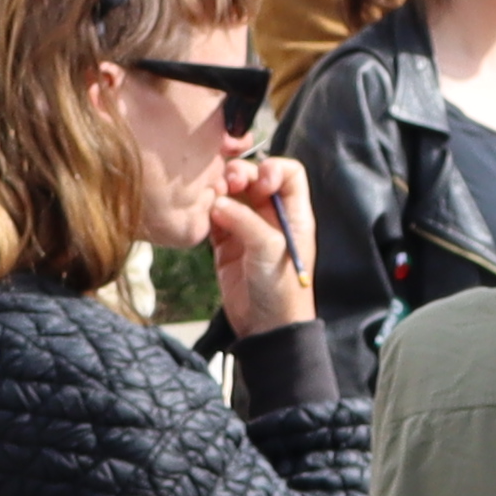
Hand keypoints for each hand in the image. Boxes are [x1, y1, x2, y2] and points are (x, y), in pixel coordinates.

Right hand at [211, 155, 319, 334]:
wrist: (265, 326)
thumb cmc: (281, 288)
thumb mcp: (270, 249)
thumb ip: (246, 221)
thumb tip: (217, 203)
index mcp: (293, 213)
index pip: (288, 173)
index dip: (272, 169)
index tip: (259, 181)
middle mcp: (270, 216)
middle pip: (254, 178)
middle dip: (239, 175)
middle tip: (226, 185)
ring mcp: (246, 228)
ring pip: (230, 195)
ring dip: (219, 191)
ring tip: (210, 200)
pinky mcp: (225, 243)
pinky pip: (213, 216)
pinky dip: (206, 212)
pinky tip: (203, 217)